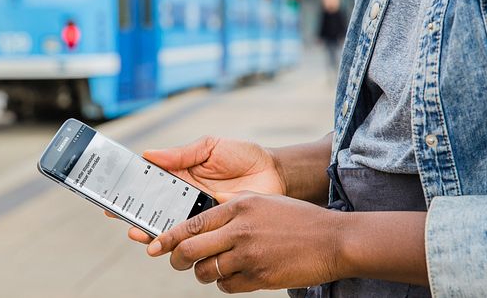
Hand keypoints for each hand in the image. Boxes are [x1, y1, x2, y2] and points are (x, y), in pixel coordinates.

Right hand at [109, 137, 285, 242]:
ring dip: (151, 229)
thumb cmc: (245, 155)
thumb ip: (182, 153)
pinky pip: (192, 237)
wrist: (276, 174)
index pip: (150, 181)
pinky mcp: (213, 227)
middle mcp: (185, 196)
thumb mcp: (211, 146)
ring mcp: (198, 213)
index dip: (131, 186)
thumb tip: (149, 154)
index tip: (112, 191)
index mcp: (181, 174)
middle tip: (117, 215)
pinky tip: (165, 242)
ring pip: (169, 225)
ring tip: (137, 232)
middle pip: (153, 206)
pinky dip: (178, 241)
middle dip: (134, 211)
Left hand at [146, 191, 342, 292]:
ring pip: (206, 271)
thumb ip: (232, 203)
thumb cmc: (298, 218)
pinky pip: (226, 286)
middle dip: (177, 260)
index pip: (191, 223)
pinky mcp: (259, 277)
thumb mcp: (263, 199)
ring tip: (211, 268)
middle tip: (177, 262)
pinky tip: (233, 276)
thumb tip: (205, 210)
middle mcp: (240, 229)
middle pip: (190, 250)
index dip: (168, 237)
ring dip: (202, 273)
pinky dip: (223, 283)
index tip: (154, 245)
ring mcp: (249, 255)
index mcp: (238, 206)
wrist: (332, 240)